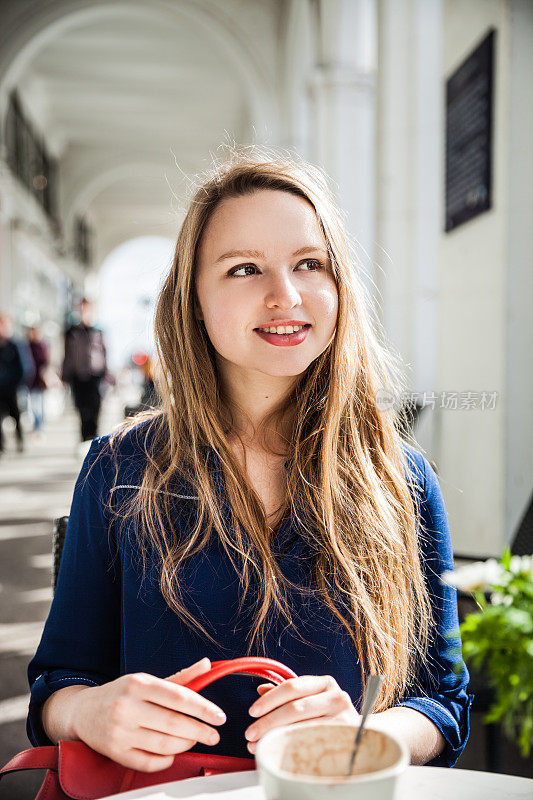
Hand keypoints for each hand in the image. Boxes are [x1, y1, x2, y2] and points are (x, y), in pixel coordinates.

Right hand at [70, 657, 226, 771]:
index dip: (203, 708)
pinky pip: (149, 762)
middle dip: (199, 731)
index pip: (178, 696)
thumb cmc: (121, 694)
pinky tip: (173, 753)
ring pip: (163, 744)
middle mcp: (127, 706)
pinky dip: (166, 760)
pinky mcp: (115, 752)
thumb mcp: (147, 680)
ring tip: (195, 739)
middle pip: (173, 723)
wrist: (83, 712)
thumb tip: (207, 665)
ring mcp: (120, 731)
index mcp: (138, 684)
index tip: (220, 717)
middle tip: (214, 735)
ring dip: (185, 744)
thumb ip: (180, 677)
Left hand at [244, 675, 359, 753]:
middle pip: (295, 708)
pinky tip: (280, 752)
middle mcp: (337, 696)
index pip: (293, 687)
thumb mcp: (312, 699)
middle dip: (268, 721)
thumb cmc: (329, 715)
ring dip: (276, 738)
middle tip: (250, 733)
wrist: (361, 735)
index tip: (252, 711)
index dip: (270, 699)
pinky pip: (313, 743)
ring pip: (302, 728)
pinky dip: (293, 748)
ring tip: (259, 745)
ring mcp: (343, 718)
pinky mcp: (345, 738)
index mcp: (325, 683)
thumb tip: (261, 690)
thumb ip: (289, 694)